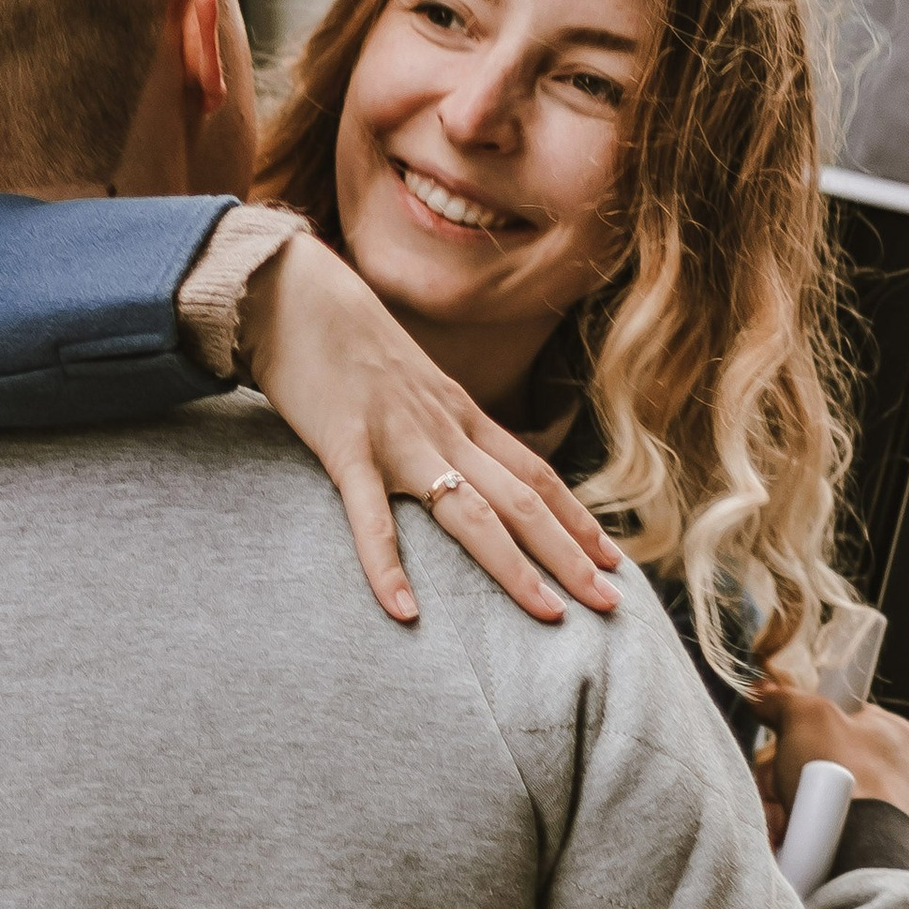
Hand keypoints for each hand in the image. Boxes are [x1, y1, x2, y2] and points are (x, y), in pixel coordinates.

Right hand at [239, 235, 620, 626]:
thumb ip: (440, 424)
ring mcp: (398, 440)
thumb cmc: (347, 343)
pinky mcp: (346, 448)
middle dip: (570, 556)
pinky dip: (387, 567)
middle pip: (522, 501)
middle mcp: (445, 430)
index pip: (536, 474)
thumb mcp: (412, 383)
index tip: (614, 561)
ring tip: (550, 614)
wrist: (294, 293)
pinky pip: (371, 518)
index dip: (578, 519)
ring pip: (471, 514)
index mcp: (462, 416)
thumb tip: (464, 463)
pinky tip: (405, 613)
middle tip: (611, 604)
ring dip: (515, 568)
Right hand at [749, 676, 908, 837]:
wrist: (858, 852)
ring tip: (785, 815)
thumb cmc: (847, 777)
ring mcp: (868, 807)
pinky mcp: (850, 839)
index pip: (832, 715)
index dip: (800, 723)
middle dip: (781, 771)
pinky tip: (786, 834)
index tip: (783, 732)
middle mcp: (883, 769)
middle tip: (782, 780)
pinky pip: (805, 823)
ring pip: (800, 791)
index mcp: (887, 732)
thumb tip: (764, 696)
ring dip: (779, 801)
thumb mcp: (809, 716)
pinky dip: (788, 827)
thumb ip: (785, 698)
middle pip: (807, 756)